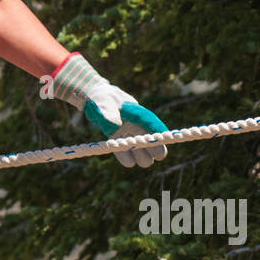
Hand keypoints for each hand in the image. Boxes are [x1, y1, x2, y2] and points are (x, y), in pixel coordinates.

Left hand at [44, 53, 167, 167]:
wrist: (93, 100)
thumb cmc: (101, 98)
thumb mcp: (103, 102)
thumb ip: (109, 112)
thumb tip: (116, 125)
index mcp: (137, 113)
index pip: (152, 123)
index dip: (160, 132)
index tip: (167, 140)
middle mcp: (137, 126)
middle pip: (153, 142)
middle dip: (154, 149)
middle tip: (151, 154)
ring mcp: (130, 135)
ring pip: (142, 152)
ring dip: (140, 156)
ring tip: (133, 154)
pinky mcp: (120, 141)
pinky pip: (127, 155)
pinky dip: (126, 158)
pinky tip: (127, 161)